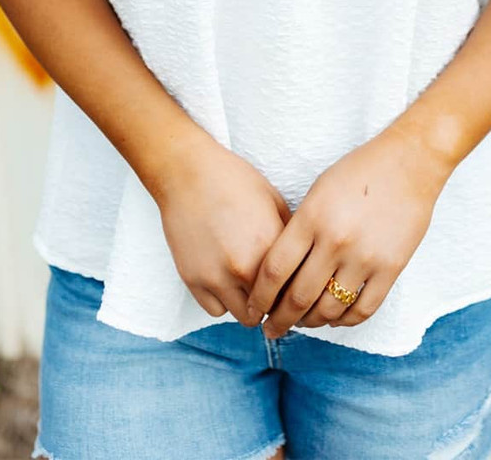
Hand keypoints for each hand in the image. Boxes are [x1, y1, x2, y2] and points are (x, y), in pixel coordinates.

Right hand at [156, 133, 292, 327]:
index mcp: (270, 246)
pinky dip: (223, 301)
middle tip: (274, 290)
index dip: (298, 289)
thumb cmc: (233, 180)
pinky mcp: (193, 280)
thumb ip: (288, 237)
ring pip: (244, 316)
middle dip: (276, 302)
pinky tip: (226, 281)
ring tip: (249, 285)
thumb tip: (303, 262)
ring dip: (250, 305)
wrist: (187, 172)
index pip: (295, 288)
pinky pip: (216, 310)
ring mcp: (216, 277)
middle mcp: (244, 267)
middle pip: (272, 309)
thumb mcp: (273, 202)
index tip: (296, 288)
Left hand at [244, 128, 451, 338]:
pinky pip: (362, 310)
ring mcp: (365, 257)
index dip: (259, 296)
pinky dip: (344, 321)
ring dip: (311, 322)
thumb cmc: (357, 173)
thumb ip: (299, 230)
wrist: (408, 163)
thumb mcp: (317, 192)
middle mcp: (336, 241)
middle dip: (279, 319)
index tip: (252, 308)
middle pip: (298, 297)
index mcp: (312, 217)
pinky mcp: (391, 269)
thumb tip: (279, 272)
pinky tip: (334, 318)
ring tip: (302, 322)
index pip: (275, 270)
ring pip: (328, 309)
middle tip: (271, 329)